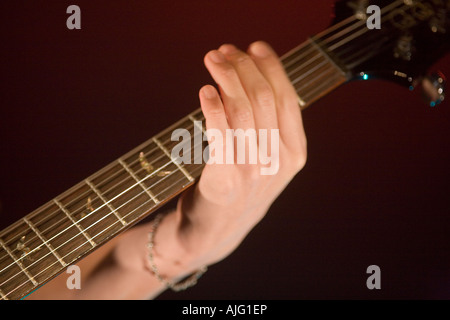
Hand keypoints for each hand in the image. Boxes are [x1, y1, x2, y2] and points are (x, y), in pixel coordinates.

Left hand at [172, 41, 306, 267]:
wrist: (216, 230)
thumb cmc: (240, 187)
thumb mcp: (267, 159)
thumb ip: (269, 124)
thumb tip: (254, 77)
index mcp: (294, 153)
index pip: (287, 98)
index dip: (271, 67)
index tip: (255, 46)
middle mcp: (278, 161)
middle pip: (263, 98)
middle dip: (243, 66)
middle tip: (224, 51)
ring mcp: (252, 171)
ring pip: (242, 108)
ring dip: (226, 77)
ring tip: (212, 59)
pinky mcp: (223, 179)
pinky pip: (220, 132)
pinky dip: (212, 106)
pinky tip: (205, 92)